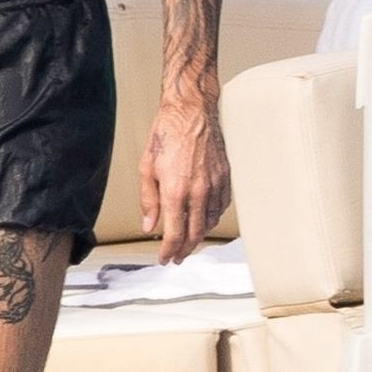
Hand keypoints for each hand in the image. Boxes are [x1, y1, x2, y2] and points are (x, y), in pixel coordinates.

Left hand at [139, 101, 230, 263]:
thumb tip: (149, 226)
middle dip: (184, 251)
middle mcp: (198, 192)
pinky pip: (220, 208)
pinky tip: (203, 222)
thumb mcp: (146, 168)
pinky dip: (211, 220)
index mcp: (176, 191)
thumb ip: (148, 201)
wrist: (191, 113)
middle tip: (176, 258)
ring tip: (187, 243)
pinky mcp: (225, 179)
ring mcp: (215, 186)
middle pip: (194, 234)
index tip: (163, 259)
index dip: (168, 251)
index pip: (175, 234)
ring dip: (198, 237)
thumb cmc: (166, 136)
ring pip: (209, 223)